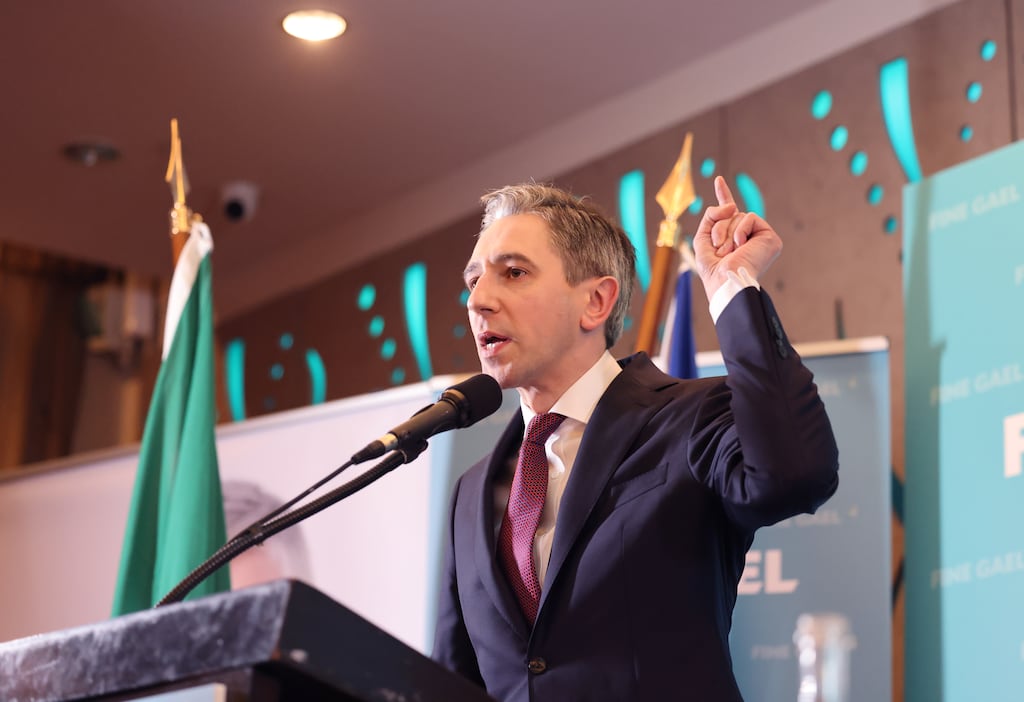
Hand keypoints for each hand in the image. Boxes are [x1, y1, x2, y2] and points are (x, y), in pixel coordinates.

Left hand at [693, 176, 781, 299]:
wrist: (725, 281)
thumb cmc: (713, 268)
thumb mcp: (703, 238)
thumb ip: (712, 215)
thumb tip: (732, 206)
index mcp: (732, 237)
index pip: (728, 213)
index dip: (723, 195)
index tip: (718, 180)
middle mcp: (747, 235)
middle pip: (730, 213)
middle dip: (718, 228)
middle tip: (719, 249)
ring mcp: (760, 236)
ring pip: (738, 215)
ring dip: (727, 233)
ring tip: (729, 252)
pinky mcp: (770, 238)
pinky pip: (750, 217)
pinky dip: (740, 230)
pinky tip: (741, 245)